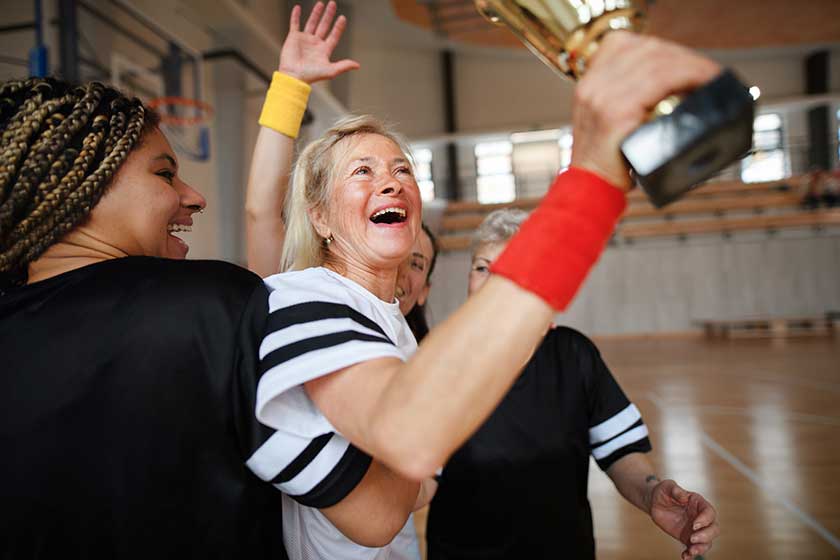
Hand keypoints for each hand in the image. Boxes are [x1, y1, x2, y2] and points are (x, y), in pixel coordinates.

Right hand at [279, 1, 359, 83]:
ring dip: (316, 13)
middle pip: (324, 26)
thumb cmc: (311, 76)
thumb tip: (357, 65)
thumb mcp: (330, 71)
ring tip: (321, 3)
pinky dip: (296, 16)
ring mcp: (305, 40)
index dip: (338, 27)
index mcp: (324, 50)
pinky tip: (298, 7)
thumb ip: (343, 66)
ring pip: (312, 23)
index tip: (342, 18)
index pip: (334, 35)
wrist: (294, 76)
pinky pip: (295, 24)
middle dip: (328, 15)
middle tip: (333, 4)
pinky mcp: (293, 38)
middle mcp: (315, 44)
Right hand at [570, 31, 719, 190]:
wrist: (589, 190)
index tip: (688, 61)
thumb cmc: (608, 163)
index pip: (626, 44)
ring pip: (655, 61)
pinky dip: (684, 77)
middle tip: (707, 71)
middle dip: (682, 56)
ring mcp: (602, 97)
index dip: (663, 47)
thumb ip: (626, 100)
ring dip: (689, 65)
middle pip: (644, 50)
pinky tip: (699, 83)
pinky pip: (657, 81)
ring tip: (708, 77)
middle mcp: (592, 85)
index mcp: (588, 82)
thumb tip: (670, 87)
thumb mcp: (608, 121)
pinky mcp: (615, 113)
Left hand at [648, 479, 719, 559]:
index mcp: (698, 503)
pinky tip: (685, 556)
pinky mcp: (687, 538)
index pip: (709, 512)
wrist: (654, 503)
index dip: (705, 520)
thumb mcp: (666, 486)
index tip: (694, 525)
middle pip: (714, 529)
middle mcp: (700, 517)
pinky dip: (691, 554)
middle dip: (706, 535)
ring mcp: (695, 529)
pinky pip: (693, 548)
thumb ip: (675, 490)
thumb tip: (683, 496)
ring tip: (691, 551)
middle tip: (692, 538)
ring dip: (702, 548)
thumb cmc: (663, 492)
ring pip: (707, 541)